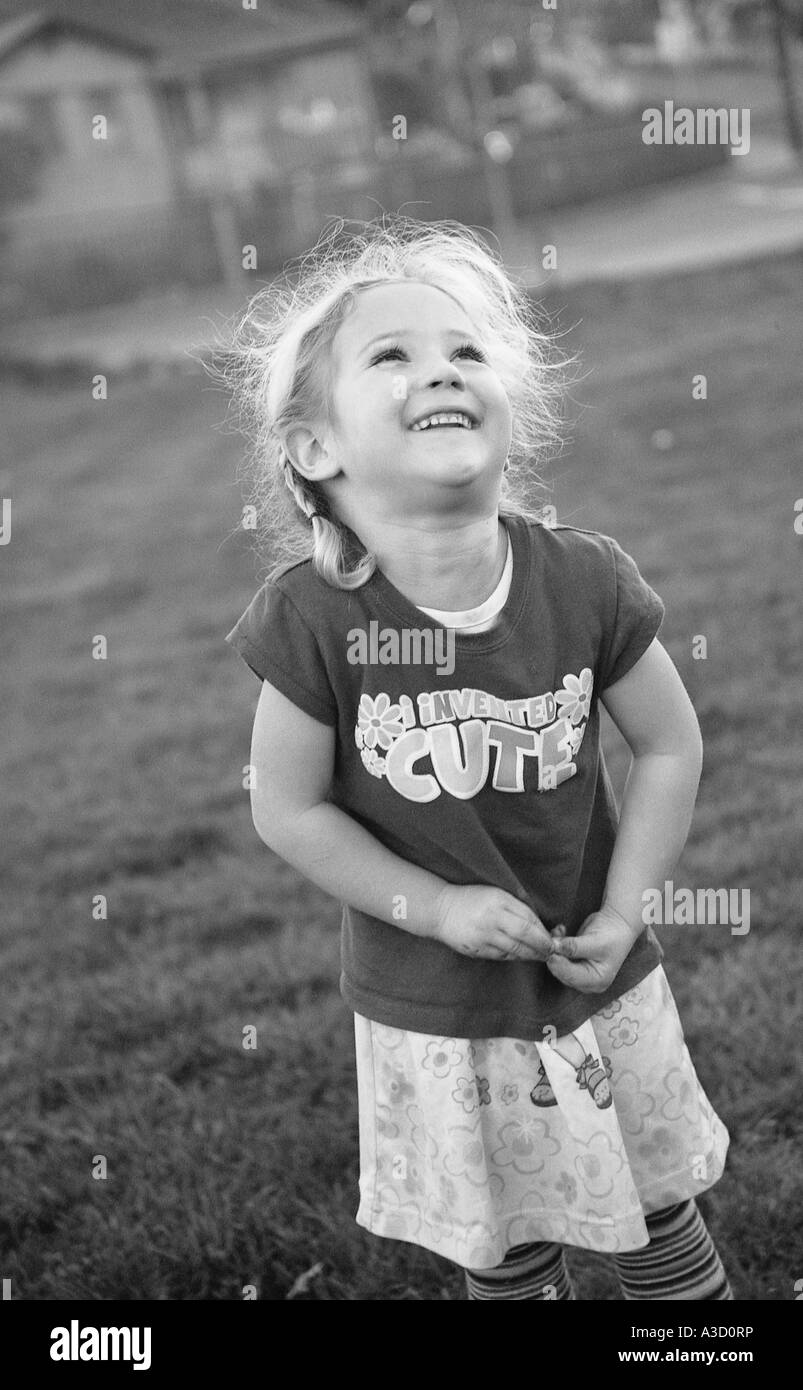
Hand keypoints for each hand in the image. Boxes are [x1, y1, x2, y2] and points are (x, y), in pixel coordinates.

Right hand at [434, 885, 555, 962]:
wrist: (440, 909)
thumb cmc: (471, 899)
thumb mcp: (494, 894)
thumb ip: (515, 906)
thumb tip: (540, 925)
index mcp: (498, 901)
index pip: (528, 919)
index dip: (543, 931)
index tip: (553, 937)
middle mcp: (491, 918)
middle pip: (524, 936)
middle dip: (542, 946)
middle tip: (553, 951)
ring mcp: (483, 936)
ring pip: (515, 949)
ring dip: (531, 955)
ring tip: (542, 956)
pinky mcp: (476, 950)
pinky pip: (502, 956)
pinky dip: (515, 956)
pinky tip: (522, 956)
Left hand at [545, 905, 640, 993]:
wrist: (617, 924)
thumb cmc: (612, 935)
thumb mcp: (595, 941)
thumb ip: (574, 946)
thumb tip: (554, 946)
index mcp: (596, 981)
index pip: (572, 977)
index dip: (558, 965)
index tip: (550, 952)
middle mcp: (586, 980)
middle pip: (562, 972)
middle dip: (554, 955)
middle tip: (549, 940)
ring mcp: (578, 971)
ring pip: (558, 963)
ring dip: (554, 948)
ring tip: (557, 932)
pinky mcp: (572, 962)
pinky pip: (558, 955)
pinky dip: (556, 943)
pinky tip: (560, 930)